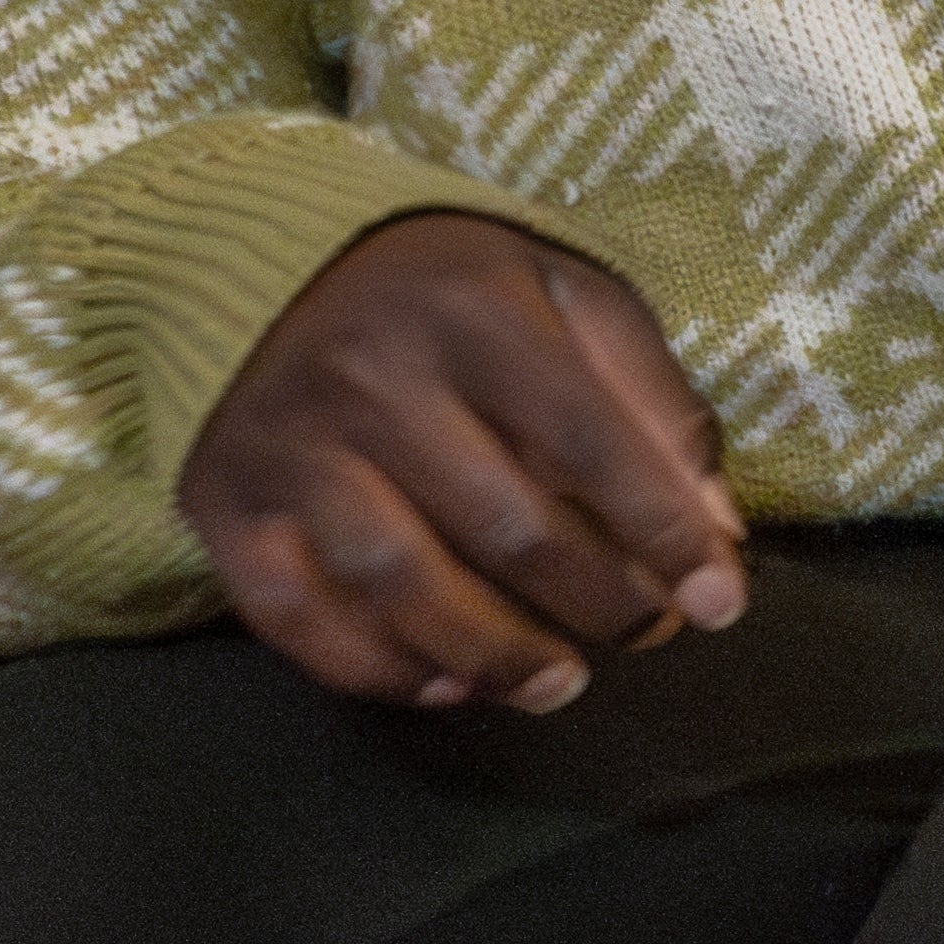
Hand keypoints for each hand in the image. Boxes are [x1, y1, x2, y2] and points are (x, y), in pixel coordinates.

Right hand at [178, 210, 744, 715]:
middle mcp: (373, 379)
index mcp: (475, 312)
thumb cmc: (450, 288)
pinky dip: (374, 667)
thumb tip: (716, 525)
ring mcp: (289, 446)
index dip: (665, 534)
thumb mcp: (567, 291)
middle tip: (647, 635)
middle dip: (594, 602)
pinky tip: (446, 683)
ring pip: (400, 583)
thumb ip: (649, 396)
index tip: (720, 598)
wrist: (266, 258)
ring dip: (493, 654)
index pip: (591, 444)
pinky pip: (296, 613)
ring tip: (557, 685)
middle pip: (503, 527)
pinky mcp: (223, 501)